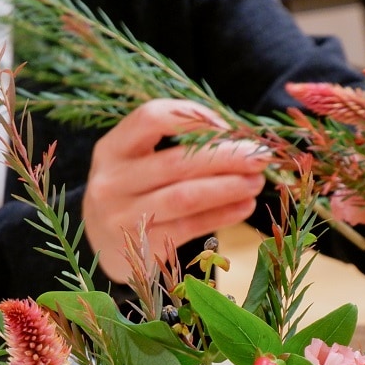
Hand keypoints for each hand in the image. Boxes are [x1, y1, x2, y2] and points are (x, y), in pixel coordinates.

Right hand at [82, 99, 267, 279]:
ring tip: (257, 181)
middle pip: (175, 162)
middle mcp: (111, 181)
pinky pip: (190, 227)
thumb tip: (239, 138)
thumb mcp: (137, 163)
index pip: (151, 118)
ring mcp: (123, 217)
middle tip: (260, 156)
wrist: (104, 245)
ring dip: (228, 187)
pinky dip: (222, 215)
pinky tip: (245, 205)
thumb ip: (175, 146)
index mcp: (111, 149)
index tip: (228, 127)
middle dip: (225, 157)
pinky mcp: (142, 246)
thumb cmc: (134, 192)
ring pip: (185, 197)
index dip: (192, 117)